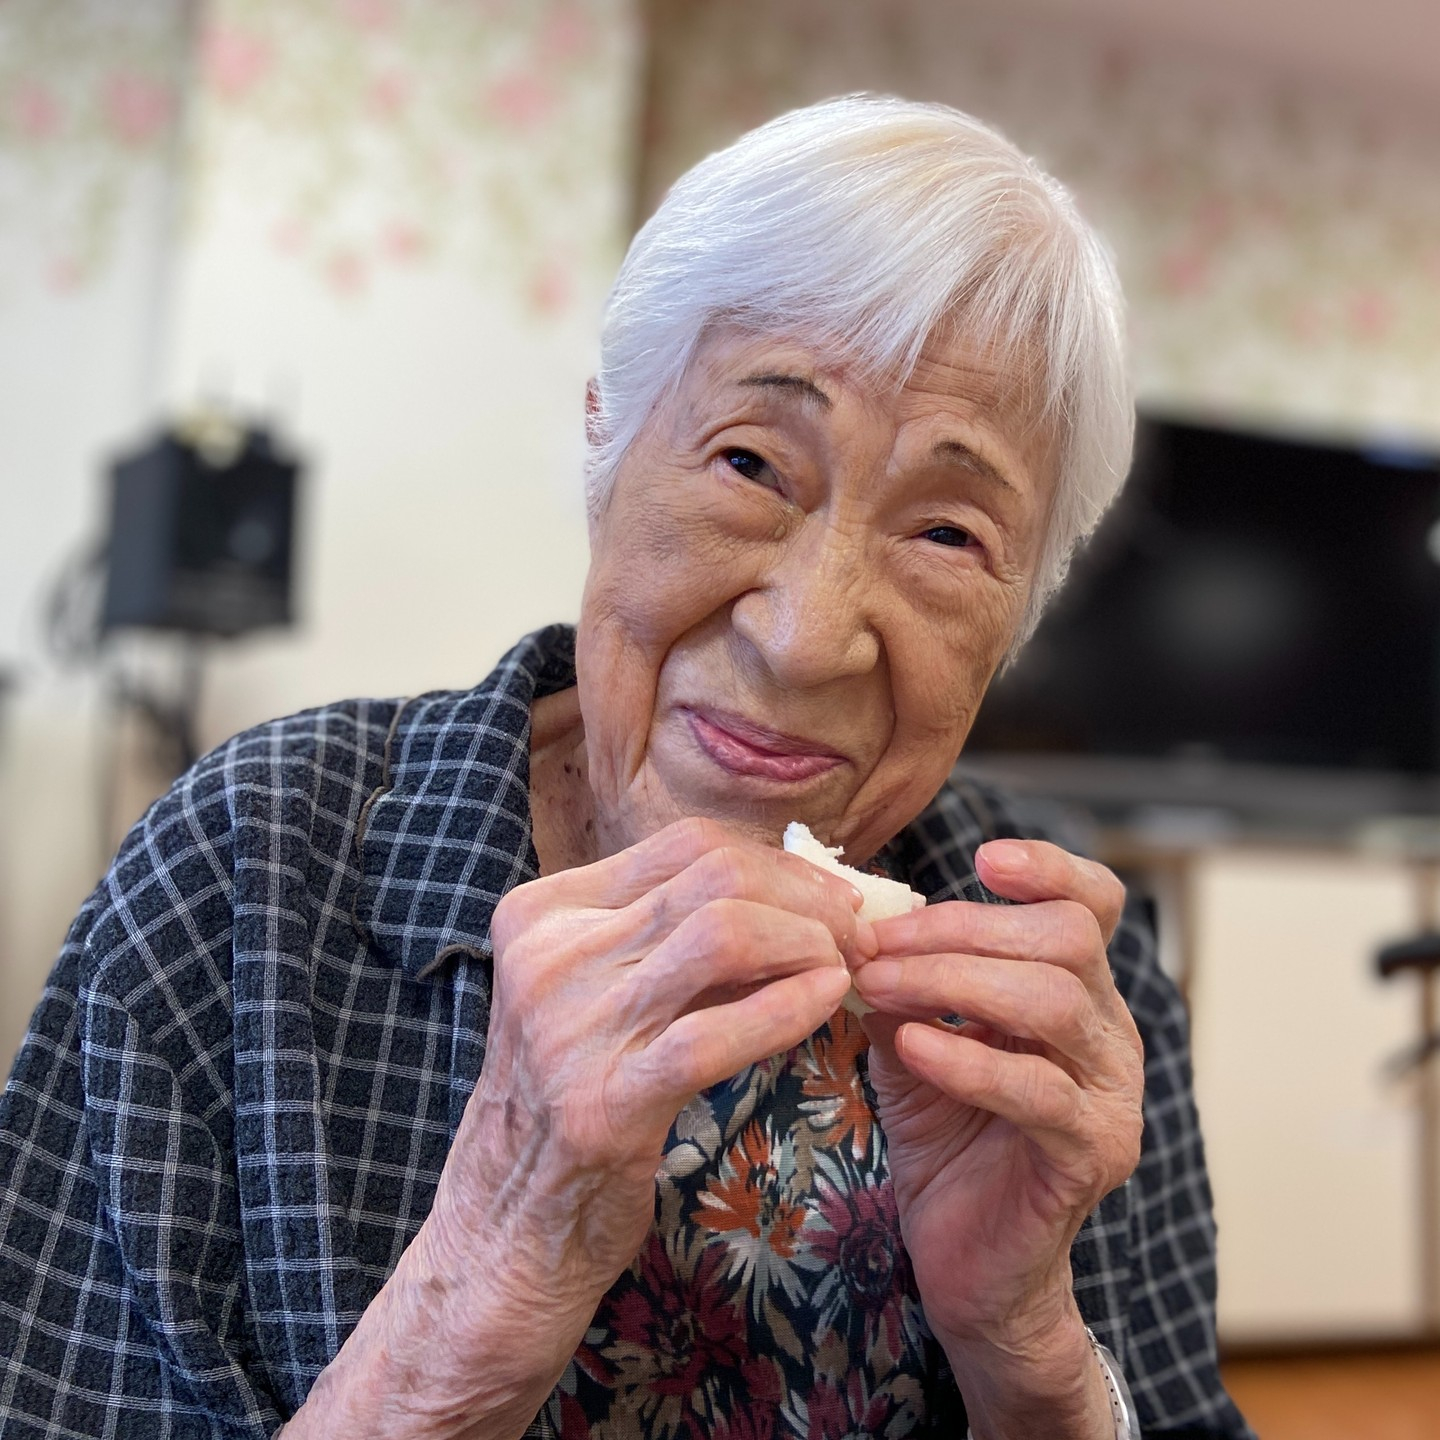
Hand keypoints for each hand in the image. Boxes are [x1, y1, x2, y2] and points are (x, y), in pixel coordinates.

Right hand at [440, 815, 866, 1292]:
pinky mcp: (604, 1101)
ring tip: (841, 968)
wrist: (506, 1222)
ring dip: (805, 943)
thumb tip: (793, 892)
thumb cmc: (572, 1094)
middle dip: (805, 897)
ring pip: (722, 934)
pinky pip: (717, 1032)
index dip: (777, 863)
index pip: (685, 846)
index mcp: (543, 911)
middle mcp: (549, 954)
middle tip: (853, 933)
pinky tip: (826, 1003)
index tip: (827, 897)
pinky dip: (789, 1007)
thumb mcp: (600, 990)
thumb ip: (673, 938)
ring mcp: (570, 1026)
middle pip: (712, 877)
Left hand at [850, 839, 1142, 1363]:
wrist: (966, 1259)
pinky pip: (1038, 1090)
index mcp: (1079, 993)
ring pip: (1054, 1001)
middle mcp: (1111, 1034)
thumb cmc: (946, 1138)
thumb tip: (856, 921)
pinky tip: (912, 1046)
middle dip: (962, 929)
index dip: (1050, 868)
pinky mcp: (1091, 1154)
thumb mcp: (914, 1038)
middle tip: (876, 943)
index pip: (1094, 905)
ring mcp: (1112, 1096)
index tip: (983, 859)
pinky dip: (968, 1059)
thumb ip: (901, 981)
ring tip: (879, 986)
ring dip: (954, 982)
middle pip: (1065, 940)